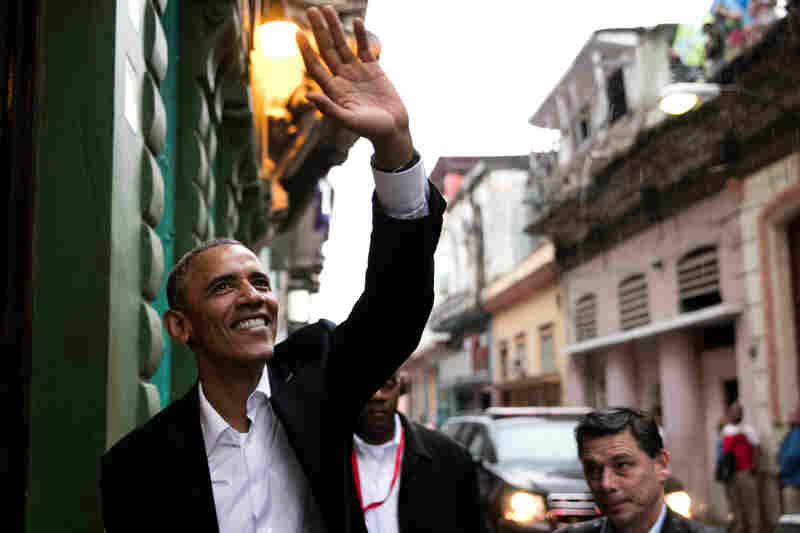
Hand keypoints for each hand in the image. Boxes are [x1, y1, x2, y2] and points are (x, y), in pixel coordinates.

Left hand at [297, 6, 412, 169]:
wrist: (393, 130)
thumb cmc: (370, 130)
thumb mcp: (349, 121)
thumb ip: (329, 108)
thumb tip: (308, 95)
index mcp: (333, 90)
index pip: (315, 65)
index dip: (306, 50)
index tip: (297, 32)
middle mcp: (342, 78)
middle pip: (326, 49)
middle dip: (318, 30)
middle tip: (311, 10)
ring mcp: (357, 72)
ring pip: (343, 45)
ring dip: (335, 27)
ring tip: (328, 8)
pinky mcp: (373, 69)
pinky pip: (364, 48)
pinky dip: (360, 35)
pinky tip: (356, 21)